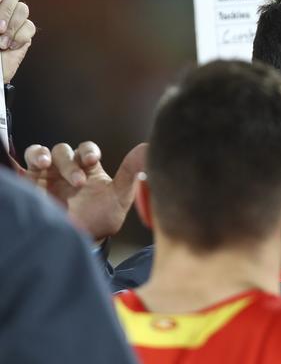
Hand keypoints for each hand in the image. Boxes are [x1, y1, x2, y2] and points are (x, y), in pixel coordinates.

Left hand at [0, 0, 35, 82]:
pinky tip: (9, 46)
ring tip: (0, 41)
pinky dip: (20, 37)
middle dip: (6, 10)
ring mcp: (13, 20)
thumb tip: (1, 1)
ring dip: (12, 26)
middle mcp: (1, 7)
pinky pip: (30, 27)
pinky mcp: (23, 35)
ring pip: (24, 9)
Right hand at [22, 141, 146, 239]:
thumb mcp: (120, 197)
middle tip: (77, 182)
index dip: (89, 150)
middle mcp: (67, 168)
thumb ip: (131, 174)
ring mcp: (47, 176)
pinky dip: (24, 160)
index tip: (93, 160)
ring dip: (42, 155)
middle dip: (69, 162)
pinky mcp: (30, 185)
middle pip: (63, 151)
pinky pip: (21, 166)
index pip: (87, 149)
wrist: (83, 242)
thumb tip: (146, 149)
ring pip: (40, 153)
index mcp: (88, 168)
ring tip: (45, 165)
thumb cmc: (102, 218)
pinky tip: (31, 164)